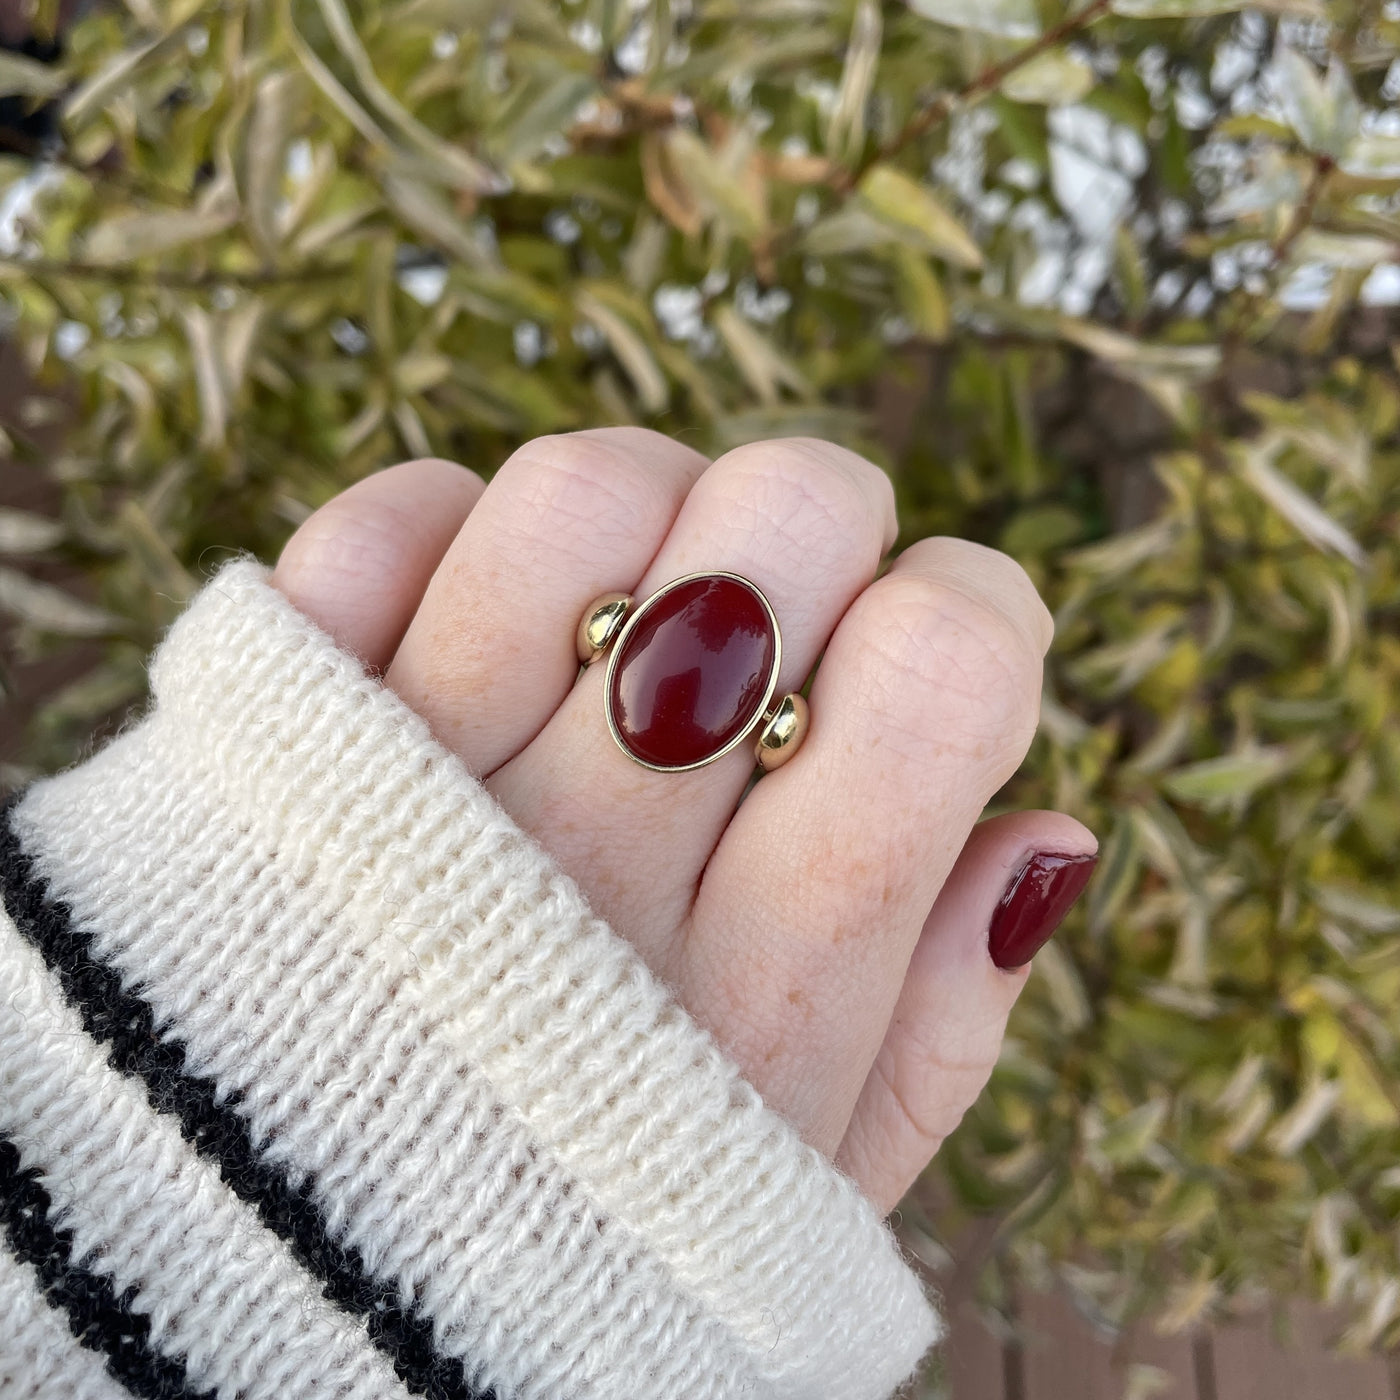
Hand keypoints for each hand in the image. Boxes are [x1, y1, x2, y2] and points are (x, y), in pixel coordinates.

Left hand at [270, 431, 1095, 1212]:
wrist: (284, 1302)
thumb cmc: (589, 1240)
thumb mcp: (808, 1193)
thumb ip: (947, 1020)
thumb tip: (1048, 830)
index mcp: (769, 987)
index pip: (944, 660)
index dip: (975, 611)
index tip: (919, 663)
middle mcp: (592, 871)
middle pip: (780, 519)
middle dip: (819, 534)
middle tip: (777, 624)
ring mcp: (409, 792)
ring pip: (584, 492)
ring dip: (645, 510)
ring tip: (633, 607)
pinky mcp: (272, 746)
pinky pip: (380, 527)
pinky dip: (445, 528)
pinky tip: (485, 622)